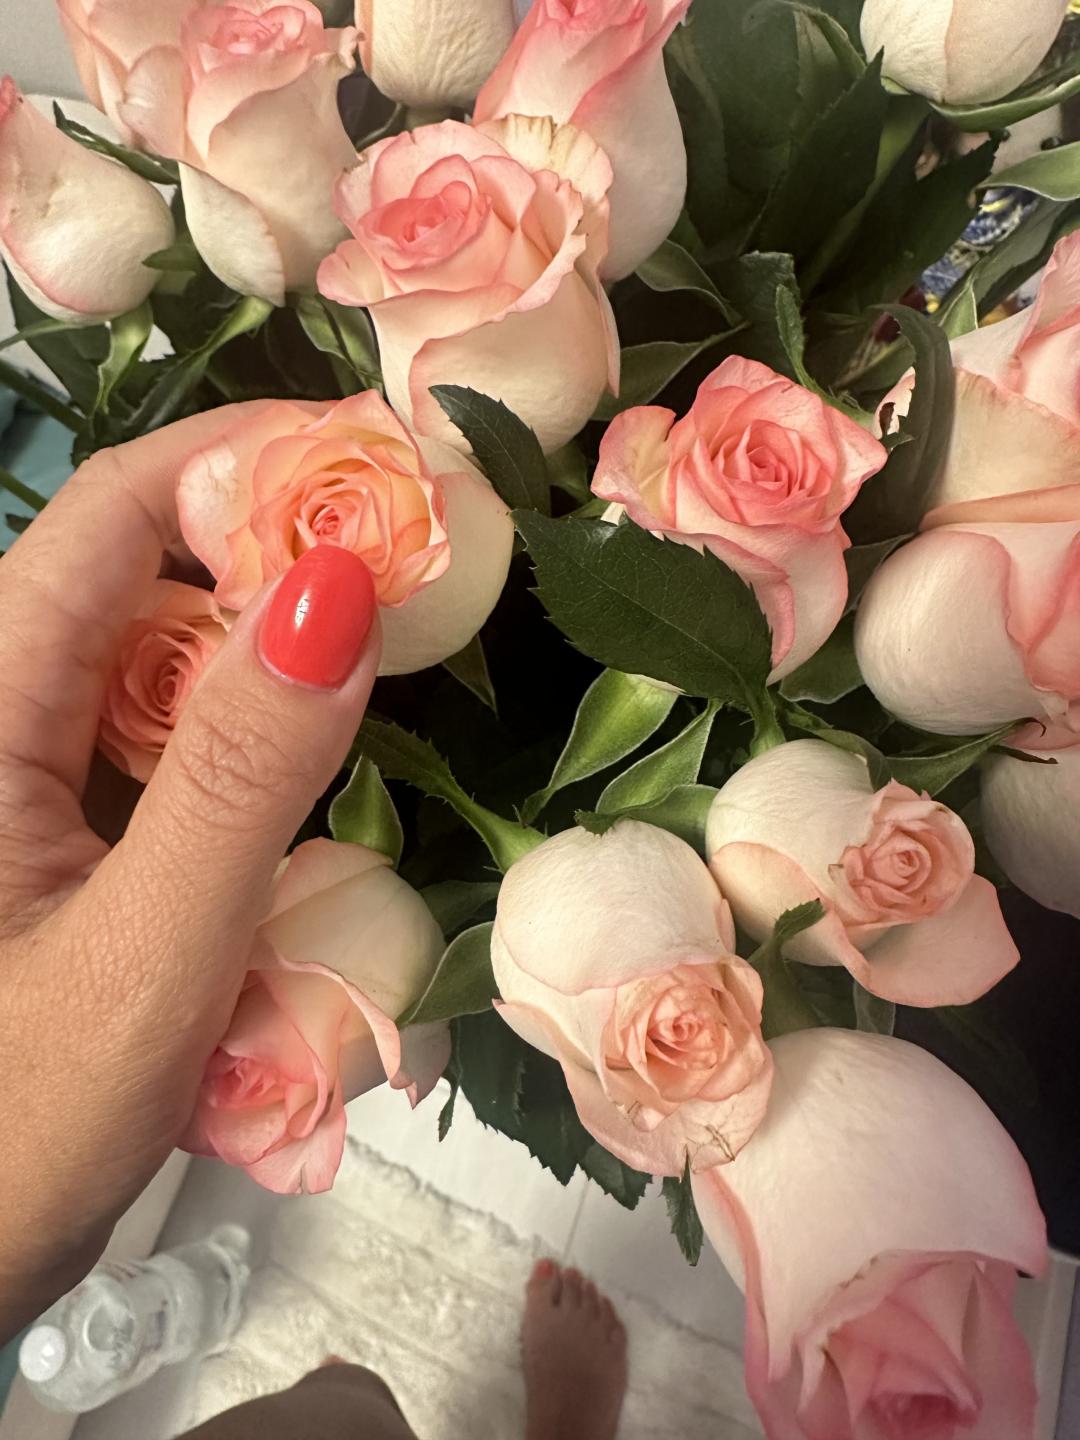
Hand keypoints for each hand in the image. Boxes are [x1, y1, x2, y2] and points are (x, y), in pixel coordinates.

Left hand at [0, 408, 379, 1339]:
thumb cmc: (15, 1125)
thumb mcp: (146, 952)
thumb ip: (241, 774)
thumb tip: (340, 582)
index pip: (105, 519)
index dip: (237, 462)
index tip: (382, 459)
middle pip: (142, 579)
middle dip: (279, 556)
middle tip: (425, 566)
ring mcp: (32, 786)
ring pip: (164, 669)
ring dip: (275, 655)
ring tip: (399, 652)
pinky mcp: (67, 843)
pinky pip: (170, 755)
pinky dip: (254, 745)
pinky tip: (324, 775)